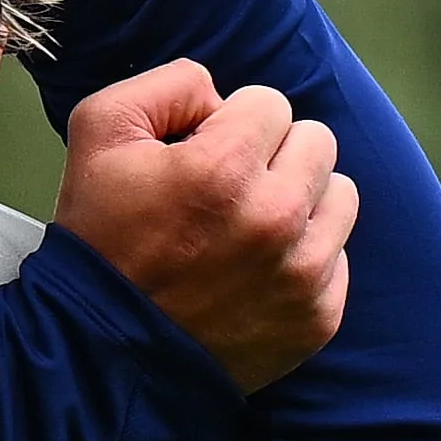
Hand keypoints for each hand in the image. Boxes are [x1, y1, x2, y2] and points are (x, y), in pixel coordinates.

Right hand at [44, 56, 356, 387]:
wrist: (103, 354)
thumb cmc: (100, 239)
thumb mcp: (100, 130)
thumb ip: (169, 85)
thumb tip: (221, 95)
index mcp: (225, 166)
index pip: (271, 103)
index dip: (231, 125)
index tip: (202, 158)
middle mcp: (275, 217)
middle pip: (317, 142)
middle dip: (274, 156)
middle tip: (230, 191)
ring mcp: (302, 273)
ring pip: (340, 196)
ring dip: (301, 202)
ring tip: (251, 228)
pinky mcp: (318, 318)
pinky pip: (339, 259)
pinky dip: (305, 259)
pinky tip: (257, 274)